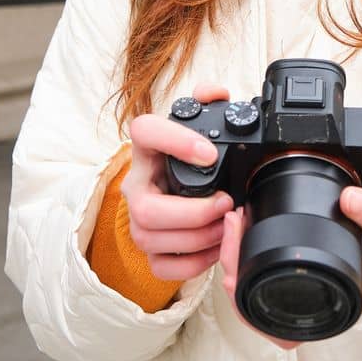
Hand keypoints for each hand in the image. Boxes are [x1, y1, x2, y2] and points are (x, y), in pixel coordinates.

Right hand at [120, 83, 234, 281]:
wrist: (172, 187)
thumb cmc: (185, 158)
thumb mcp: (194, 127)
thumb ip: (206, 102)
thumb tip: (216, 94)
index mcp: (147, 149)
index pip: (143, 131)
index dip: (174, 141)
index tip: (209, 153)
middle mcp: (136, 185)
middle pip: (145, 208)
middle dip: (192, 212)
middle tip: (225, 202)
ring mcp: (137, 221)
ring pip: (152, 239)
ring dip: (198, 237)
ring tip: (225, 225)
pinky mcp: (149, 250)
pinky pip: (163, 267)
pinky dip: (193, 263)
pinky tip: (214, 248)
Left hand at [218, 185, 361, 349]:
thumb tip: (347, 200)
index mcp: (337, 303)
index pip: (277, 320)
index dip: (245, 295)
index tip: (234, 257)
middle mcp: (320, 304)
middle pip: (255, 305)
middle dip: (231, 266)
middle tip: (231, 224)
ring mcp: (312, 291)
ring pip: (256, 291)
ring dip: (237, 260)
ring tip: (234, 222)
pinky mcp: (309, 273)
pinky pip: (268, 276)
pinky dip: (250, 256)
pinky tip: (246, 229)